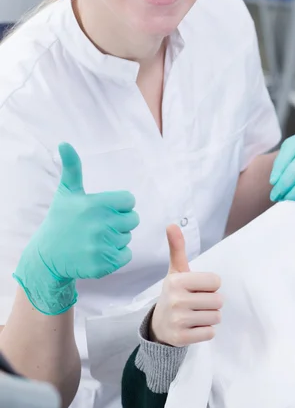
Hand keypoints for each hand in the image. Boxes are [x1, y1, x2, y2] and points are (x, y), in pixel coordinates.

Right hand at [13, 143, 138, 314]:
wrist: (47, 256)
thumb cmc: (61, 220)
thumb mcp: (67, 193)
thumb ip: (72, 168)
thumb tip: (64, 143)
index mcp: (97, 204)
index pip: (129, 201)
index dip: (119, 205)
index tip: (103, 210)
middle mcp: (101, 224)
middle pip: (133, 219)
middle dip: (120, 221)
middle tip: (100, 225)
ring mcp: (103, 245)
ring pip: (128, 237)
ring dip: (117, 238)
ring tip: (96, 238)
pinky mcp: (104, 263)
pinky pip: (127, 255)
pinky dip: (117, 255)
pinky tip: (100, 251)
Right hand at [150, 224, 222, 346]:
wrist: (159, 325)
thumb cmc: (174, 293)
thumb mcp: (176, 271)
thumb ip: (177, 248)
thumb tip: (171, 224)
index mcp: (177, 281)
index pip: (216, 281)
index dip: (210, 285)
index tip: (197, 288)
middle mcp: (176, 300)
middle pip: (218, 301)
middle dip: (211, 302)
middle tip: (196, 303)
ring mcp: (178, 321)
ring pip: (216, 317)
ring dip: (209, 317)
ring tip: (194, 314)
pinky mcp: (181, 339)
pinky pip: (210, 333)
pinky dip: (205, 331)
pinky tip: (192, 327)